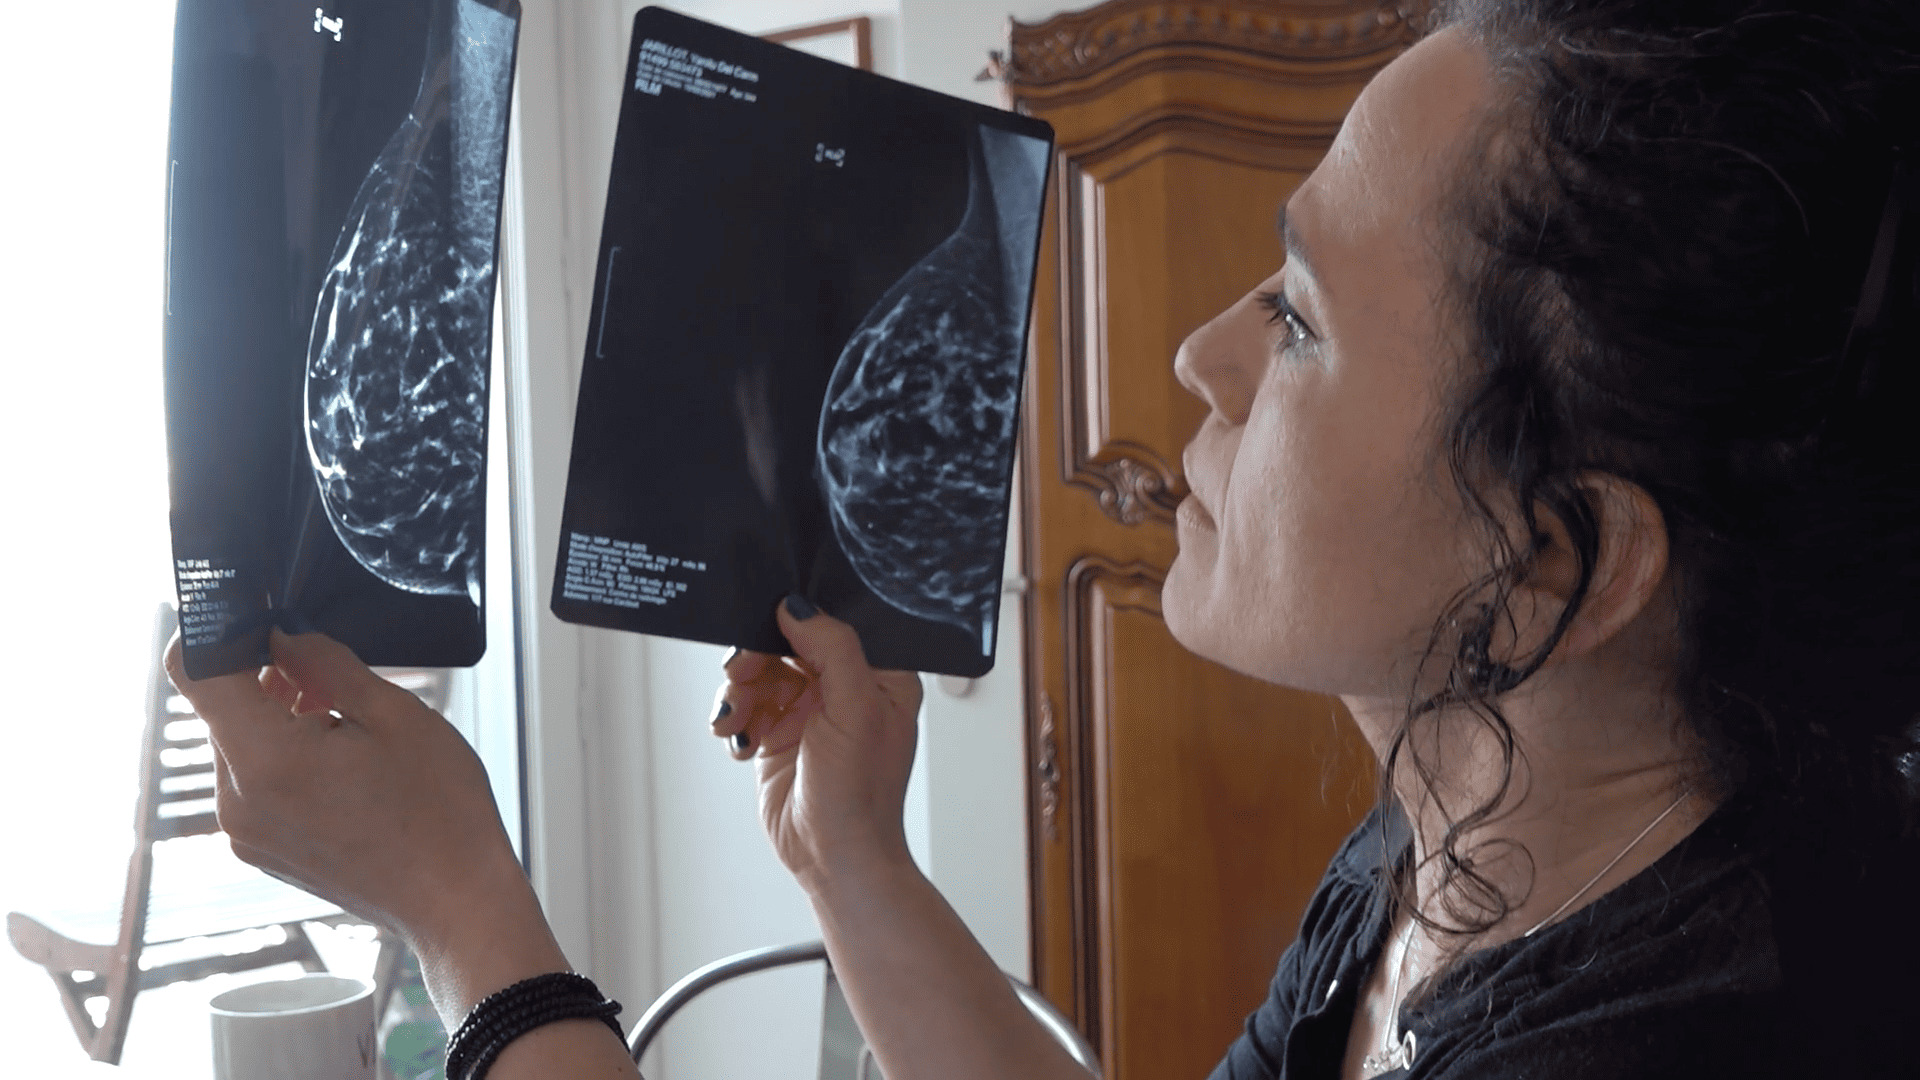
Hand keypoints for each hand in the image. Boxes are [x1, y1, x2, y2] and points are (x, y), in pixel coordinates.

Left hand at [165, 629, 564, 1018]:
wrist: (456, 900)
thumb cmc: (440, 813)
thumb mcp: (395, 715)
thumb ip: (325, 665)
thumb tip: (281, 634)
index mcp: (268, 760)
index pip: (194, 672)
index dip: (215, 630)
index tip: (255, 616)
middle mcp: (239, 801)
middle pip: (220, 709)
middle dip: (267, 680)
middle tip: (333, 677)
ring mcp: (246, 832)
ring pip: (239, 745)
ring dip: (280, 720)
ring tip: (351, 729)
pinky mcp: (261, 850)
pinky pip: (253, 783)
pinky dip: (286, 758)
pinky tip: (344, 765)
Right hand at [711, 595, 923, 890]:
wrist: (834, 859)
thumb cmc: (861, 795)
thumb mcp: (856, 709)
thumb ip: (832, 648)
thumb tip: (798, 606)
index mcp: (880, 674)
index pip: (834, 623)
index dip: (798, 617)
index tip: (769, 620)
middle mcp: (845, 688)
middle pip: (787, 642)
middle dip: (756, 656)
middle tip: (740, 673)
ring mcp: (810, 711)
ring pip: (760, 672)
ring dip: (739, 691)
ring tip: (735, 721)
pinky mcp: (779, 734)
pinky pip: (746, 705)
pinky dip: (735, 719)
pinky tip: (742, 743)